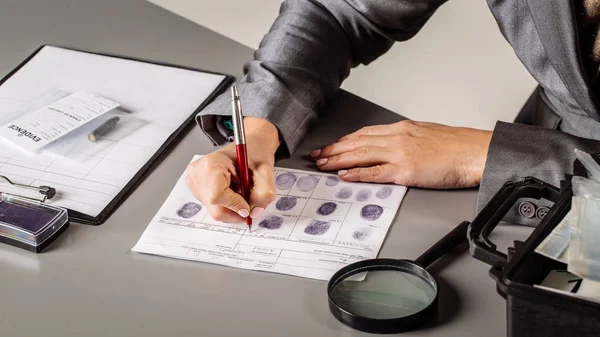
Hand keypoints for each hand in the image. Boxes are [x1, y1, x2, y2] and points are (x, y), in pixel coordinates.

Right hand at [186, 117, 279, 222]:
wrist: (250, 146)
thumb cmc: (255, 153)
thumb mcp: (266, 171)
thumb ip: (264, 193)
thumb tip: (254, 212)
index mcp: (211, 163)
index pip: (217, 196)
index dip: (236, 205)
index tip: (249, 205)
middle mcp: (198, 174)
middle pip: (216, 209)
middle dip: (237, 210)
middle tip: (250, 200)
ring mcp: (195, 183)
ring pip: (216, 211)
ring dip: (234, 208)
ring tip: (241, 191)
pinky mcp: (198, 191)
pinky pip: (214, 208)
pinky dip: (228, 205)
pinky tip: (234, 192)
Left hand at [310, 120, 492, 188]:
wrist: (476, 152)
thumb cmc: (457, 146)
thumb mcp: (426, 134)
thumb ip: (406, 139)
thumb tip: (391, 147)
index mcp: (402, 129)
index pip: (365, 133)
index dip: (344, 140)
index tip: (332, 145)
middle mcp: (397, 138)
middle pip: (357, 142)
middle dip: (334, 149)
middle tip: (317, 155)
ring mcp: (400, 154)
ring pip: (360, 155)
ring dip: (338, 160)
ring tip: (322, 164)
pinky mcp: (406, 171)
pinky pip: (375, 172)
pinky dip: (357, 174)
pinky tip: (344, 176)